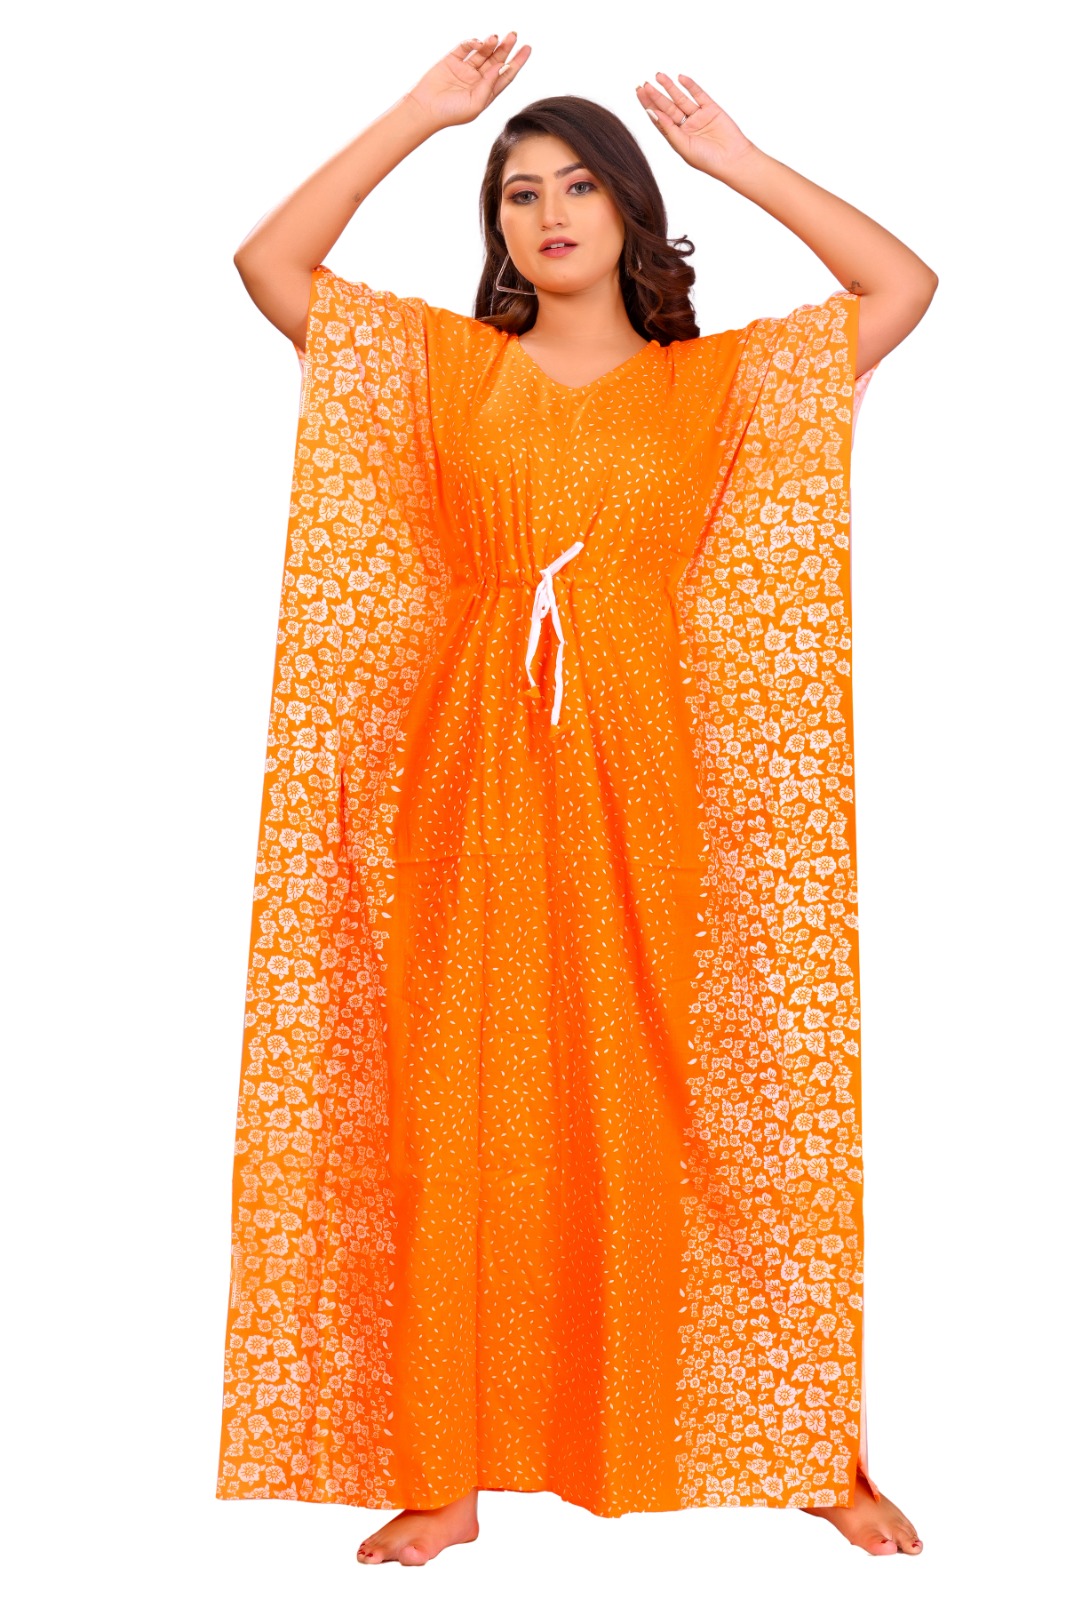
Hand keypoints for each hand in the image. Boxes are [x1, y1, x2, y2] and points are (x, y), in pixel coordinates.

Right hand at [405, 32, 530, 129]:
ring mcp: (465, 69)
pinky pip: (466, 47)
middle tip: (514, 35)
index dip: (517, 62)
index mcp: (486, 92)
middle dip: (506, 48)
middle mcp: (477, 79)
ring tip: (496, 38)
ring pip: (483, 52)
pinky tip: (478, 43)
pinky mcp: (452, 60)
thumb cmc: (451, 113)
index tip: (527, 48)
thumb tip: (499, 67)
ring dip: (491, 44)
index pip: (505, 74)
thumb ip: (489, 86)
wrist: (425, 109)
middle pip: (496, 60)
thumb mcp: (476, 104)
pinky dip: (473, 42)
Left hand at [635, 73, 756, 180]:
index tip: (639, 93)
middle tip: (644, 84)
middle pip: (667, 107)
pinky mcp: (711, 108)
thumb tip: (652, 112)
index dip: (649, 105)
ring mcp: (698, 116)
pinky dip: (690, 85)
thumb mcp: (683, 146)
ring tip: (658, 76)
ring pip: (681, 98)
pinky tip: (680, 78)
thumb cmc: (707, 160)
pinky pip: (699, 94)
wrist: (733, 160)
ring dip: (670, 87)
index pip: (659, 118)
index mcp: (676, 137)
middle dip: (655, 95)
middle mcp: (686, 126)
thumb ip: (668, 129)